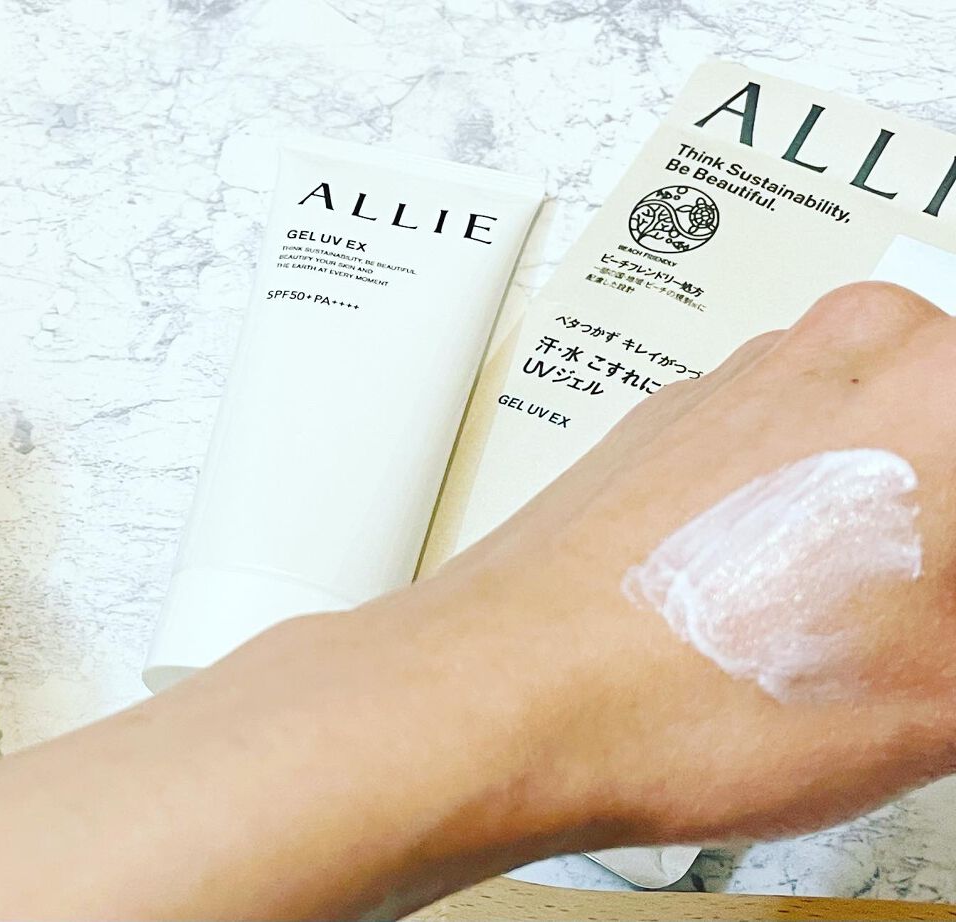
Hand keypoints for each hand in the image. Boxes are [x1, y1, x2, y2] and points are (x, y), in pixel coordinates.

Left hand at [414, 280, 955, 847]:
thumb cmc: (696, 689)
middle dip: (945, 527)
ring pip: (872, 435)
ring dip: (885, 514)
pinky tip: (767, 592)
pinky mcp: (679, 414)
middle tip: (921, 616)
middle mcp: (845, 350)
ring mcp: (746, 376)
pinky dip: (802, 505)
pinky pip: (784, 446)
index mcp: (941, 388)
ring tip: (843, 619)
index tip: (941, 598)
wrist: (516, 690)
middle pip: (946, 430)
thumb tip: (946, 585)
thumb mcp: (948, 690)